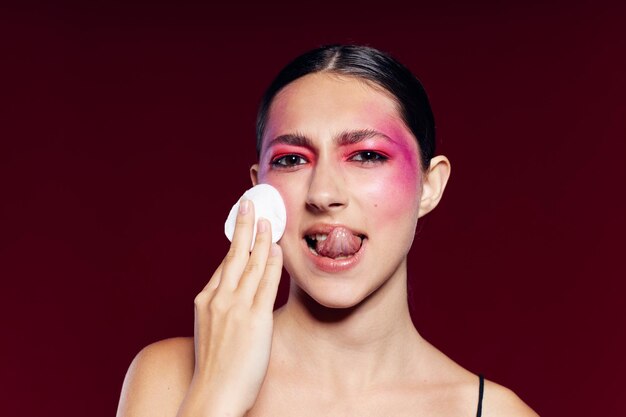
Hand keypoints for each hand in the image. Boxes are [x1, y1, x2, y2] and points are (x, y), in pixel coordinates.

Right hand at [179, 199, 282, 416]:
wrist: (214, 394)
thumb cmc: (214, 369)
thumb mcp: (209, 333)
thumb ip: (221, 311)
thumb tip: (234, 298)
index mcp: (205, 302)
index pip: (224, 265)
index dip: (235, 243)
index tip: (242, 227)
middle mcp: (218, 299)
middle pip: (234, 255)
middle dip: (243, 227)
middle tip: (249, 205)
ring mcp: (235, 307)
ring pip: (250, 264)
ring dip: (261, 238)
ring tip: (269, 219)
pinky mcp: (254, 318)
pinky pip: (265, 283)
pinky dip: (271, 263)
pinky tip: (277, 248)